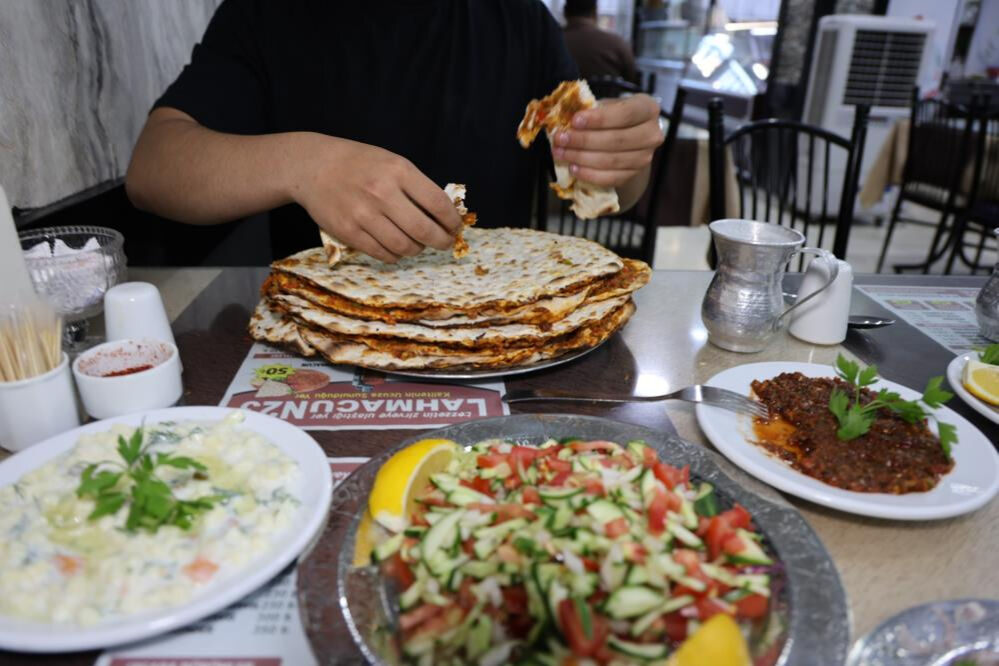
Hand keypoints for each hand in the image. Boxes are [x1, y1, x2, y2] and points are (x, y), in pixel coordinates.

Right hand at [291, 135, 461, 262]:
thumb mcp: (391, 162)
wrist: (313, 166)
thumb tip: (443, 214)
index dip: (452, 220)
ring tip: (418, 245)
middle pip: (424, 230)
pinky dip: (395, 256)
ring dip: (417, 250)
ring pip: (404, 246)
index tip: (455, 227)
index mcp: (398, 171)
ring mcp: (363, 214)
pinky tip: (397, 249)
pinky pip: (382, 254)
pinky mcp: (348, 232)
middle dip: (441, 241)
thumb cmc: (358, 163)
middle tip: (444, 243)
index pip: (437, 203)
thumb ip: (415, 185)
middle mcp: (382, 193)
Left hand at [551, 94, 663, 187]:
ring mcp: (645, 157)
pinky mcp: (634, 175)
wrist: (626, 139)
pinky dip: (589, 174)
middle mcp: (652, 133)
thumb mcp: (605, 106)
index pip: (626, 114)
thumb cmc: (612, 117)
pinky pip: (611, 178)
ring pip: (611, 161)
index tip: (575, 121)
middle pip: (617, 140)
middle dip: (584, 140)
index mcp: (648, 108)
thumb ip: (591, 110)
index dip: (599, 119)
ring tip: (561, 153)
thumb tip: (564, 118)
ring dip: (582, 158)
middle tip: (560, 139)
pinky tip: (573, 168)